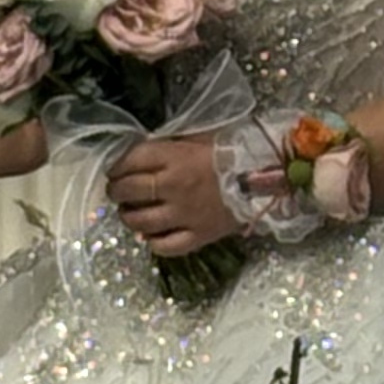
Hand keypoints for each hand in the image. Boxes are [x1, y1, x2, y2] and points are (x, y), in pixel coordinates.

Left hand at [105, 130, 236, 256]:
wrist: (269, 176)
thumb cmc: (233, 150)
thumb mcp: (198, 136)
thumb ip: (169, 144)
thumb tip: (142, 151)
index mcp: (173, 158)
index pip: (129, 161)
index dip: (116, 165)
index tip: (114, 169)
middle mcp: (173, 187)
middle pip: (129, 191)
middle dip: (116, 190)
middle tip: (116, 190)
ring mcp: (184, 215)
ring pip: (141, 221)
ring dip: (127, 216)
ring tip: (127, 212)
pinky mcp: (198, 236)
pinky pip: (165, 246)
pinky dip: (152, 242)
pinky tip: (149, 235)